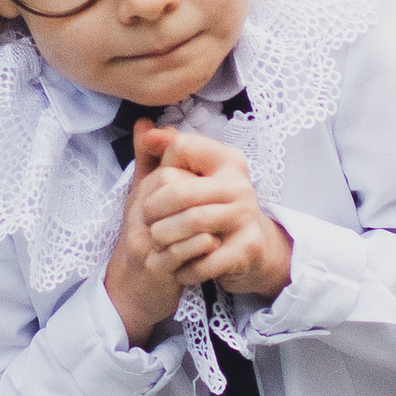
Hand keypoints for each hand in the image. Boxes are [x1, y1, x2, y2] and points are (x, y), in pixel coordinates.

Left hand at [134, 124, 293, 300]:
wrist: (252, 250)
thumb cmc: (212, 209)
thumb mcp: (192, 177)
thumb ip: (165, 150)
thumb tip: (142, 127)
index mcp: (226, 160)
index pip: (180, 148)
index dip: (158, 171)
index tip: (155, 189)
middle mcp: (240, 184)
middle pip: (179, 190)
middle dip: (153, 210)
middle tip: (146, 223)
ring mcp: (246, 216)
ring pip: (191, 223)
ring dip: (165, 238)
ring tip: (158, 243)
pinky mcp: (248, 248)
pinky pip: (205, 259)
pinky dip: (185, 267)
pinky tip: (177, 268)